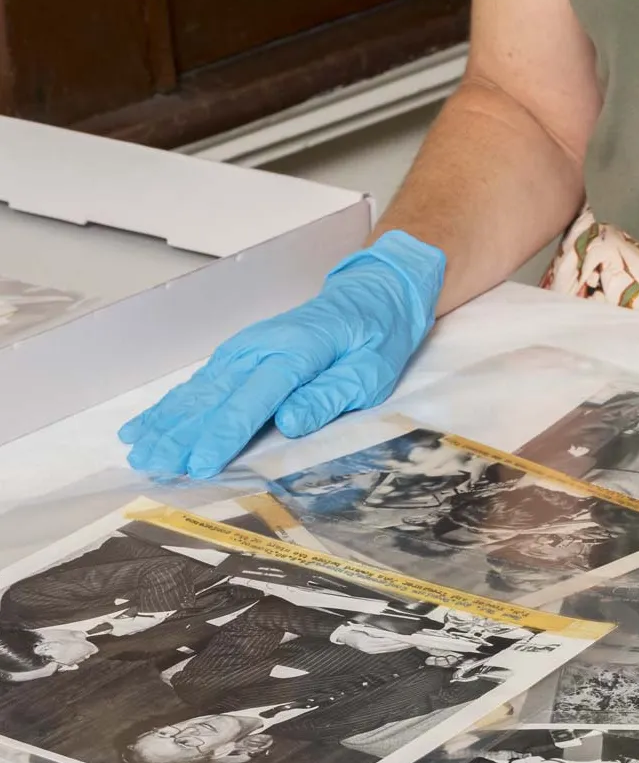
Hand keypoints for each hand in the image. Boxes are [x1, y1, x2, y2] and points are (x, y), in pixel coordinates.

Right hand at [119, 231, 445, 478]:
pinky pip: (200, 383)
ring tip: (138, 451)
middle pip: (214, 397)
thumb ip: (329, 396)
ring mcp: (245, 349)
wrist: (371, 296)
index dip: (223, 436)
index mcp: (296, 353)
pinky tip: (144, 425)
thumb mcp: (371, 372)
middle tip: (150, 466)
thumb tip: (290, 422)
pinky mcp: (239, 354)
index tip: (198, 465)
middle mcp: (260, 348)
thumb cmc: (376, 339)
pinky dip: (171, 406)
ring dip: (166, 422)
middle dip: (180, 434)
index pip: (252, 400)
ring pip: (199, 391)